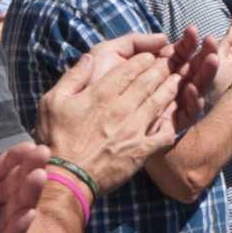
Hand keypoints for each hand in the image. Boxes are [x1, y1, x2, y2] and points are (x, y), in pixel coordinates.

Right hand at [35, 35, 182, 191]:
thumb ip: (73, 76)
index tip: (151, 55)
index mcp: (101, 94)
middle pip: (148, 82)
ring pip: (159, 103)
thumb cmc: (56, 140)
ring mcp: (134, 129)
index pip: (129, 69)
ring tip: (179, 79)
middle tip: (171, 61)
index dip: (143, 59)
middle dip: (162, 69)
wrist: (67, 177)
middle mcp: (121, 108)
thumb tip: (89, 58)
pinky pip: (163, 133)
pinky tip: (176, 115)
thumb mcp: (53, 101)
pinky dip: (172, 122)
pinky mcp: (141, 150)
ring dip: (171, 89)